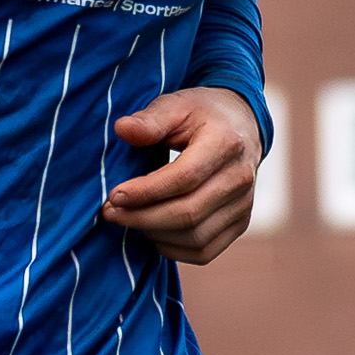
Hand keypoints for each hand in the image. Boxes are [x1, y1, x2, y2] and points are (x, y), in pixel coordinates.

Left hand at [103, 87, 261, 264]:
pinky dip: (173, 249)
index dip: (146, 192)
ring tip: (130, 220)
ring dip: (154, 235)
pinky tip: (152, 232)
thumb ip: (150, 119)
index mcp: (226, 143)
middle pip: (188, 213)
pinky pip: (204, 251)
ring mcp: (244, 204)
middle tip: (110, 214)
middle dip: (142, 218)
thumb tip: (122, 129)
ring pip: (195, 237)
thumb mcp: (176, 104)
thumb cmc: (202, 115)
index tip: (114, 196)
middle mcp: (240, 178)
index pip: (184, 178)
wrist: (242, 127)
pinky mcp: (240, 223)